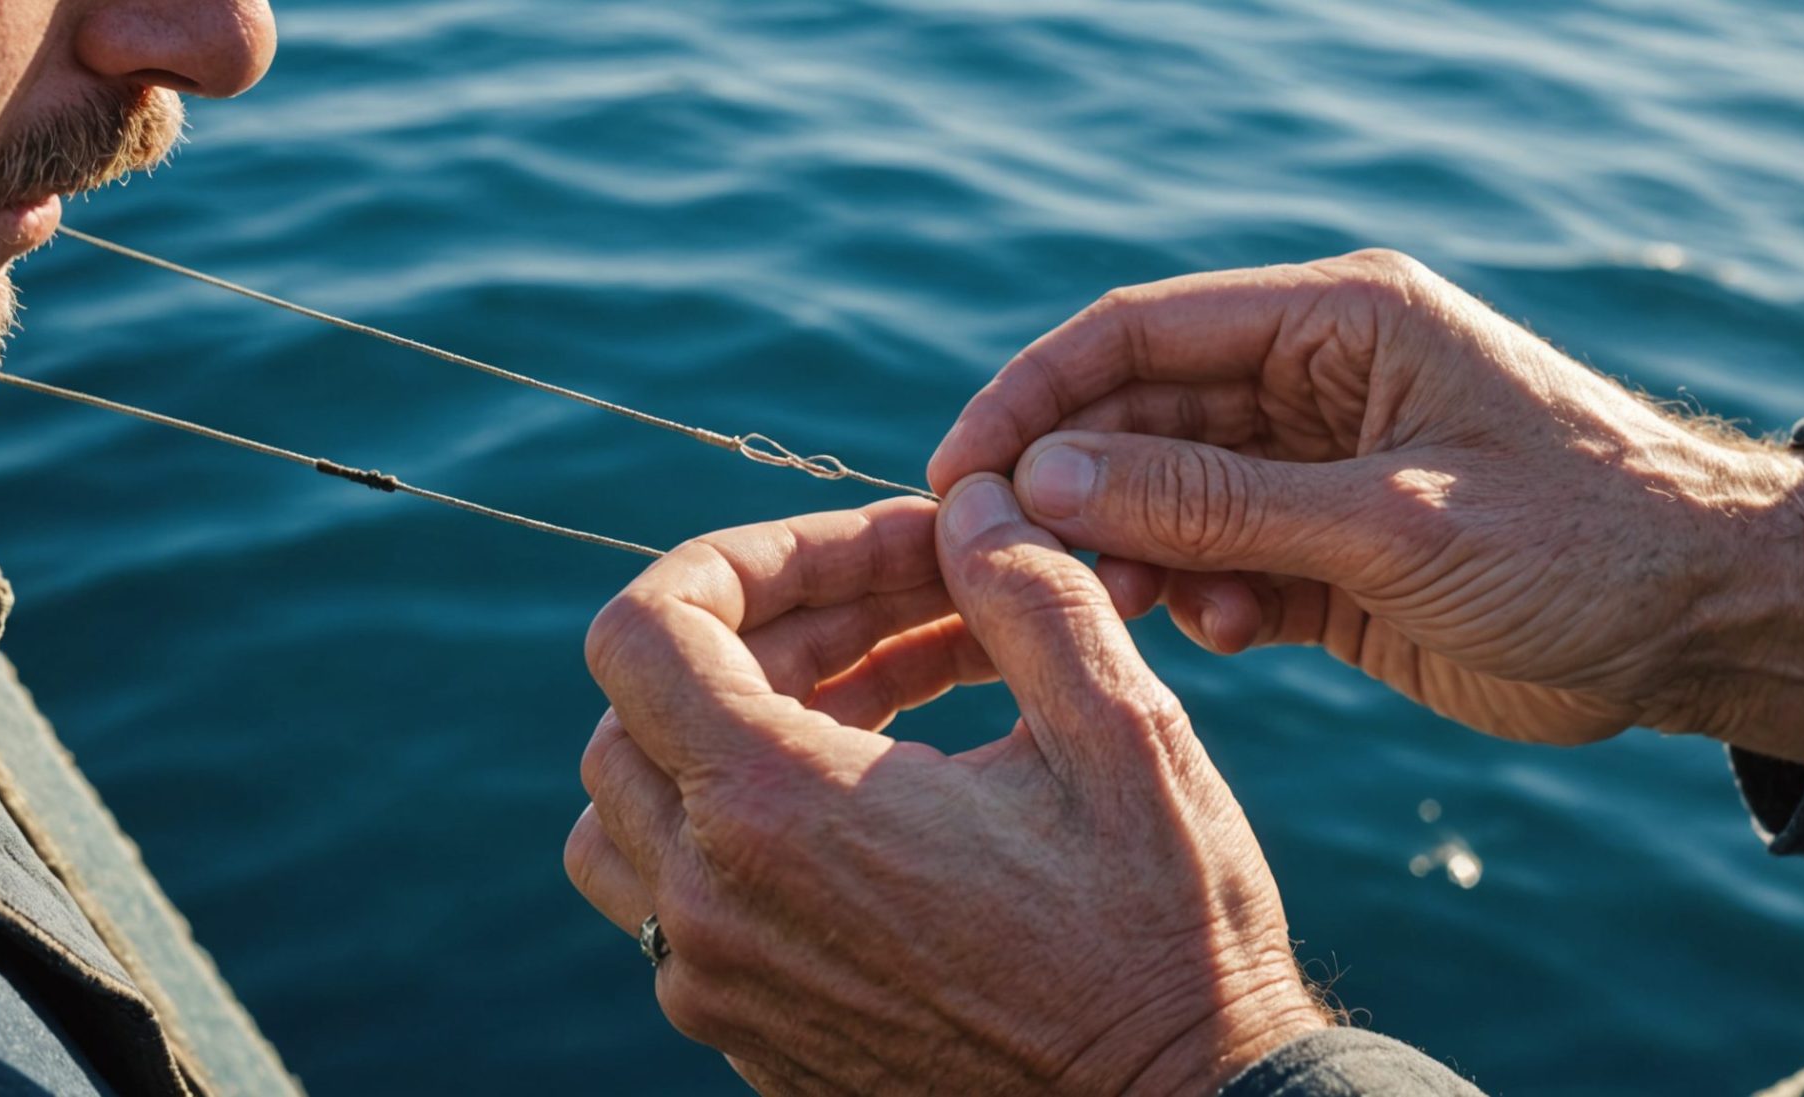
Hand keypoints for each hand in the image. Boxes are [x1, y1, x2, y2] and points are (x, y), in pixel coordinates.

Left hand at [568, 486, 1327, 1095]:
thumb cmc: (1164, 939)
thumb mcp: (1123, 733)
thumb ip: (1027, 590)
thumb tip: (970, 501)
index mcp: (778, 815)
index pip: (645, 630)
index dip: (743, 556)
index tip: (864, 548)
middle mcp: (712, 907)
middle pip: (640, 707)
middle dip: (776, 625)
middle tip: (917, 604)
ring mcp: (719, 985)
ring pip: (640, 805)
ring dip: (739, 718)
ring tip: (887, 687)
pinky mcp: (751, 1035)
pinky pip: (687, 894)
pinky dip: (753, 811)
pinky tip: (888, 786)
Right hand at [929, 250, 1803, 762]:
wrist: (1703, 627)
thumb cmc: (1579, 539)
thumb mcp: (1388, 519)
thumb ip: (1215, 500)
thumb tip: (1054, 479)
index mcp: (1337, 322)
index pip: (1143, 332)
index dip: (1038, 393)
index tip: (959, 468)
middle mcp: (1313, 385)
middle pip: (1141, 417)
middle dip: (1077, 488)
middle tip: (1014, 561)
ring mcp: (1315, 474)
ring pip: (1169, 500)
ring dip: (1135, 555)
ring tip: (1130, 609)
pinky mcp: (1326, 557)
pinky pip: (1218, 567)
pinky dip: (1201, 600)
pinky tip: (1226, 633)